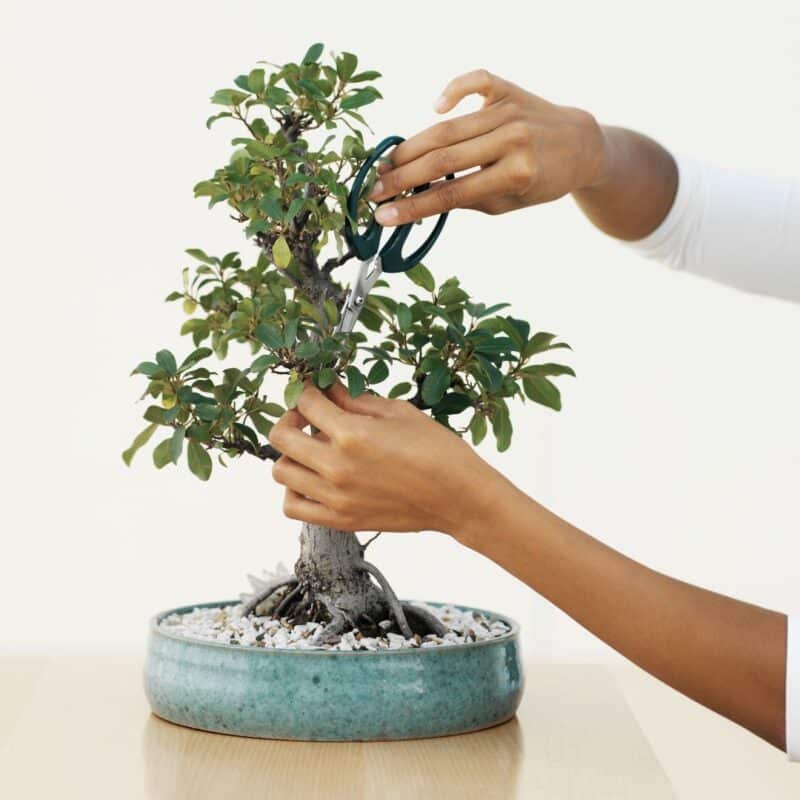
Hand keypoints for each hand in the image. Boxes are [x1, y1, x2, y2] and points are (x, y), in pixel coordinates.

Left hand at [267, 382, 509, 535]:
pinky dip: (293, 491)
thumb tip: (331, 390)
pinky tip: (312, 479)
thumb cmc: (438, 451)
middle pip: (281, 437)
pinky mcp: (341, 520)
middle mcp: (336, 467)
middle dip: (290, 418)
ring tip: (311, 449)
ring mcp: (335, 497)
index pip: (307, 404)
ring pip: (281, 472)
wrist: (459, 497)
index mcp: (352, 434)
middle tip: (307, 416)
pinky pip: (293, 507)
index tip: (315, 390)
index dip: (308, 391)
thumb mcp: (399, 412)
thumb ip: (357, 401)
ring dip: (290, 454)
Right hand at [370, 69, 607, 225]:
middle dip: (403, 177)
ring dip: (412, 147)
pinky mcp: (508, 89)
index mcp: (517, 172)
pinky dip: (453, 89)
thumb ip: (467, 199)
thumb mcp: (508, 202)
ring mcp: (509, 110)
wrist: (579, 144)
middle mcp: (512, 138)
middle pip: (443, 158)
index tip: (383, 215)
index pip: (452, 192)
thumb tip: (419, 200)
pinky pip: (475, 82)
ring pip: (448, 127)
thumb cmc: (541, 181)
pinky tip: (435, 106)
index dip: (413, 206)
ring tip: (386, 164)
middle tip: (374, 189)